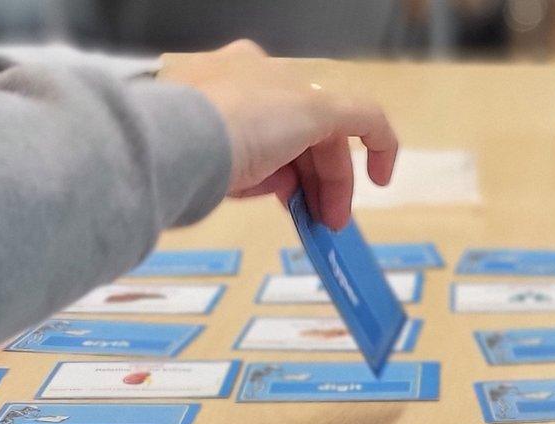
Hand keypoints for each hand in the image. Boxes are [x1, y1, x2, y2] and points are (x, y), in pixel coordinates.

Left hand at [158, 40, 397, 229]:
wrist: (175, 147)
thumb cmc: (248, 120)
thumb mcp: (316, 109)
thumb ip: (360, 116)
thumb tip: (380, 131)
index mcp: (269, 69)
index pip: (334, 109)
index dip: (369, 144)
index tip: (378, 181)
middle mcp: (243, 91)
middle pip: (309, 140)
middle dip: (332, 181)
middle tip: (336, 221)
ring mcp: (221, 124)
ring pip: (282, 159)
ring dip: (307, 191)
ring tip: (314, 224)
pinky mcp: (204, 156)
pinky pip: (251, 175)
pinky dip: (274, 191)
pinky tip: (287, 210)